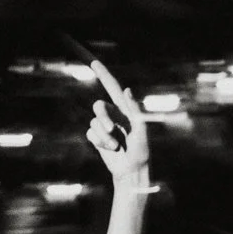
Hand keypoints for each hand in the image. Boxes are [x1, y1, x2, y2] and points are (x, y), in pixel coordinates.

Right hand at [81, 57, 151, 183]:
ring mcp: (105, 126)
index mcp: (126, 109)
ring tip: (115, 146)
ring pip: (94, 122)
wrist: (132, 170)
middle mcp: (114, 115)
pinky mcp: (98, 137)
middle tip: (111, 130)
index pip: (113, 88)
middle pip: (99, 106)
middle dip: (103, 117)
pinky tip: (110, 149)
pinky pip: (91, 133)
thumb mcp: (141, 129)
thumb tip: (127, 89)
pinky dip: (100, 142)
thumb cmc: (141, 150)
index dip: (103, 74)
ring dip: (104, 136)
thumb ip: (134, 109)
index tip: (94, 63)